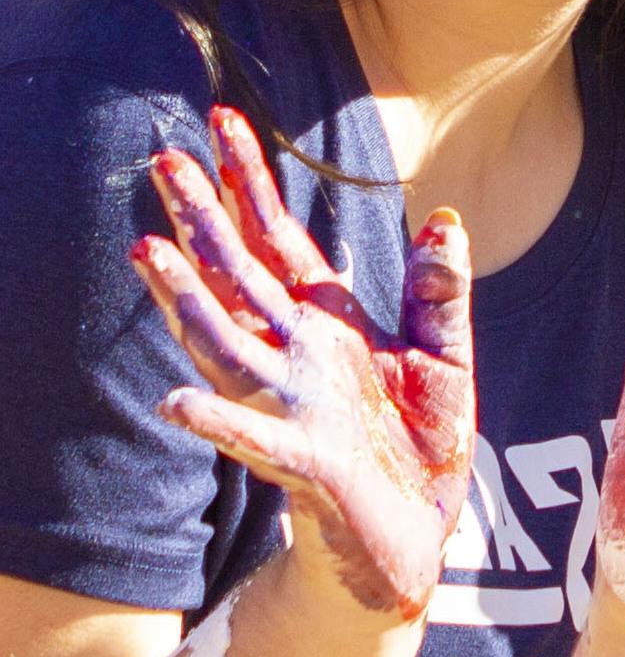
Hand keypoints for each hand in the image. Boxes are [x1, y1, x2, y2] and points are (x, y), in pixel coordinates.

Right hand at [131, 106, 474, 621]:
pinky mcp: (305, 463)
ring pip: (227, 344)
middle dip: (204, 219)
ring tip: (147, 251)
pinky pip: (254, 440)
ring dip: (187, 301)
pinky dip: (219, 424)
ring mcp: (293, 405)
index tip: (224, 122)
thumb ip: (440, 290)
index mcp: (329, 323)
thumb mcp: (446, 355)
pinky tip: (177, 407)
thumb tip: (444, 217)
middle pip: (240, 275)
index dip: (253, 182)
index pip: (280, 239)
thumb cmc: (425, 444)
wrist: (420, 534)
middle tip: (164, 159)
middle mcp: (298, 355)